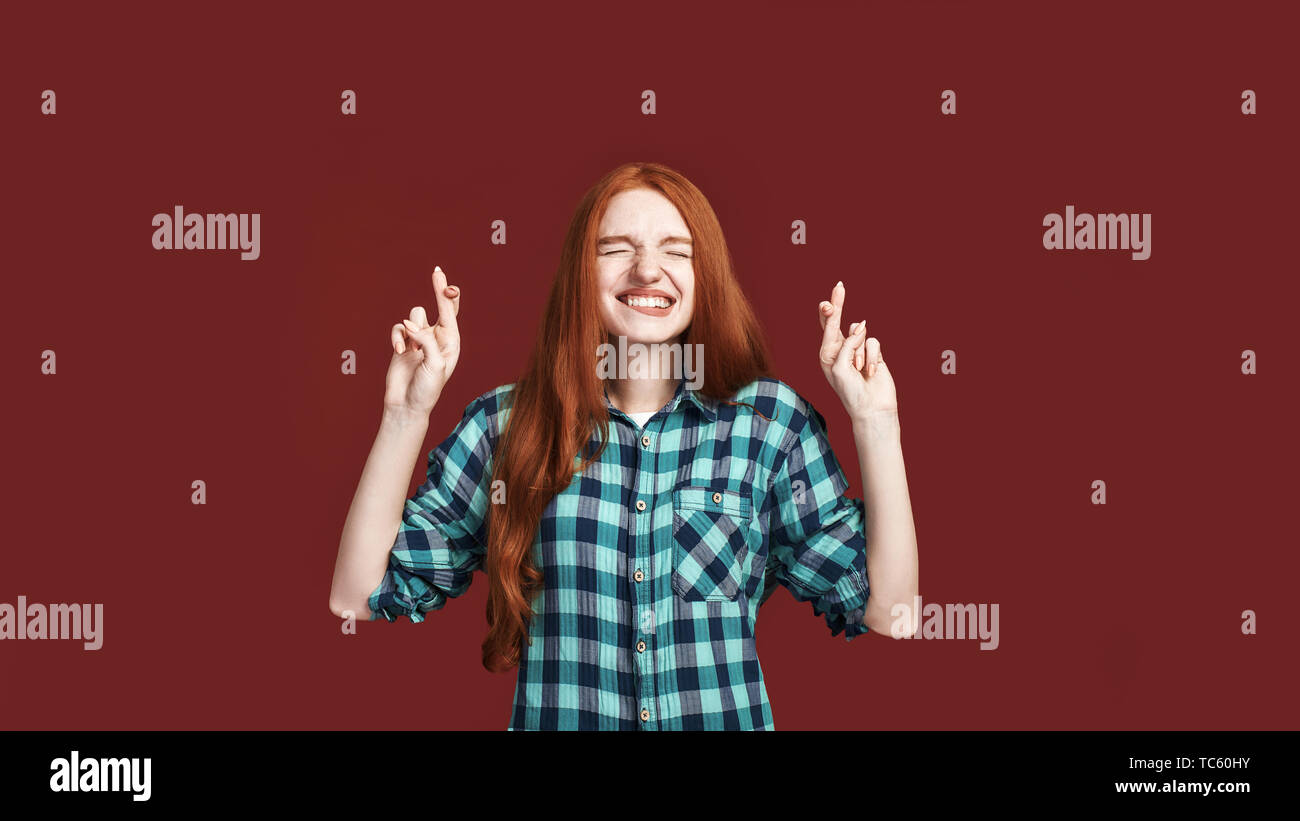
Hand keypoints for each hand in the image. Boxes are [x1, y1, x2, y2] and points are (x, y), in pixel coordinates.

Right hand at [384, 266, 460, 416]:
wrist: (407, 405)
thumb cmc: (427, 388)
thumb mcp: (434, 364)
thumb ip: (425, 340)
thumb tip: (410, 322)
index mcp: (451, 342)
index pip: (450, 312)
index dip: (446, 293)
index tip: (441, 276)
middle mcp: (437, 338)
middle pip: (437, 306)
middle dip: (438, 291)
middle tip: (437, 273)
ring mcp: (419, 339)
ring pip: (413, 316)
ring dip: (411, 330)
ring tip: (412, 350)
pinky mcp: (403, 343)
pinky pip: (398, 329)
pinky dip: (397, 338)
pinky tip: (399, 352)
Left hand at [817, 280, 896, 420]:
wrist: (871, 408)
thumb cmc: (850, 392)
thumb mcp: (841, 368)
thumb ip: (847, 345)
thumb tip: (861, 326)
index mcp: (826, 353)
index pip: (827, 327)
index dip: (829, 311)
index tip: (829, 300)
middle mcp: (840, 349)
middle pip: (840, 321)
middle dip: (840, 304)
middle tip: (839, 286)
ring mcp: (857, 350)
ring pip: (861, 333)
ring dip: (861, 352)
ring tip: (860, 370)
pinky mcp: (874, 353)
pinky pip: (873, 343)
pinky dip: (872, 357)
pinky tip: (870, 372)